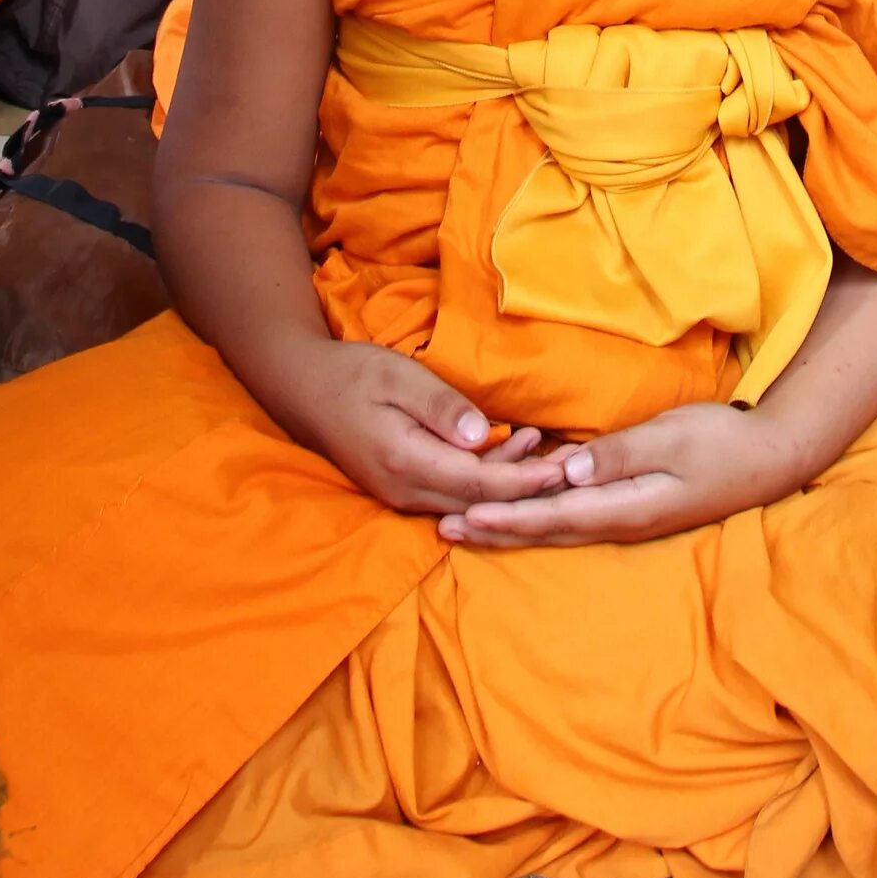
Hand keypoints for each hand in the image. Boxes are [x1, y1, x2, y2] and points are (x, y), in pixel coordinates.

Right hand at [301, 340, 568, 517]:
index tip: (563, 468)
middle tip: (573, 467)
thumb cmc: (353, 375)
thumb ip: (441, 408)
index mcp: (407, 462)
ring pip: (468, 502)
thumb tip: (484, 436)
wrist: (303, 390)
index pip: (479, 482)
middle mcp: (405, 491)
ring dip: (509, 483)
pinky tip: (509, 449)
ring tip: (549, 452)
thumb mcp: (398, 377)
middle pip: (480, 502)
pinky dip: (485, 479)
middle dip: (528, 489)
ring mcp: (401, 495)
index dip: (524, 479)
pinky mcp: (401, 489)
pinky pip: (451, 494)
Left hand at [433, 400, 796, 550]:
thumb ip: (620, 456)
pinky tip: (525, 508)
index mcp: (626, 507)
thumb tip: (567, 472)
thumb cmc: (721, 442)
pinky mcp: (635, 506)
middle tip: (444, 528)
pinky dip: (541, 514)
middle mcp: (620, 521)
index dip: (508, 516)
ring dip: (513, 525)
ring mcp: (628, 518)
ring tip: (469, 525)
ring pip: (558, 526)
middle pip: (547, 529)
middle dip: (496, 529)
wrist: (769, 458)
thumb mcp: (671, 439)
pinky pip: (577, 516)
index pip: (554, 515)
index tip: (465, 515)